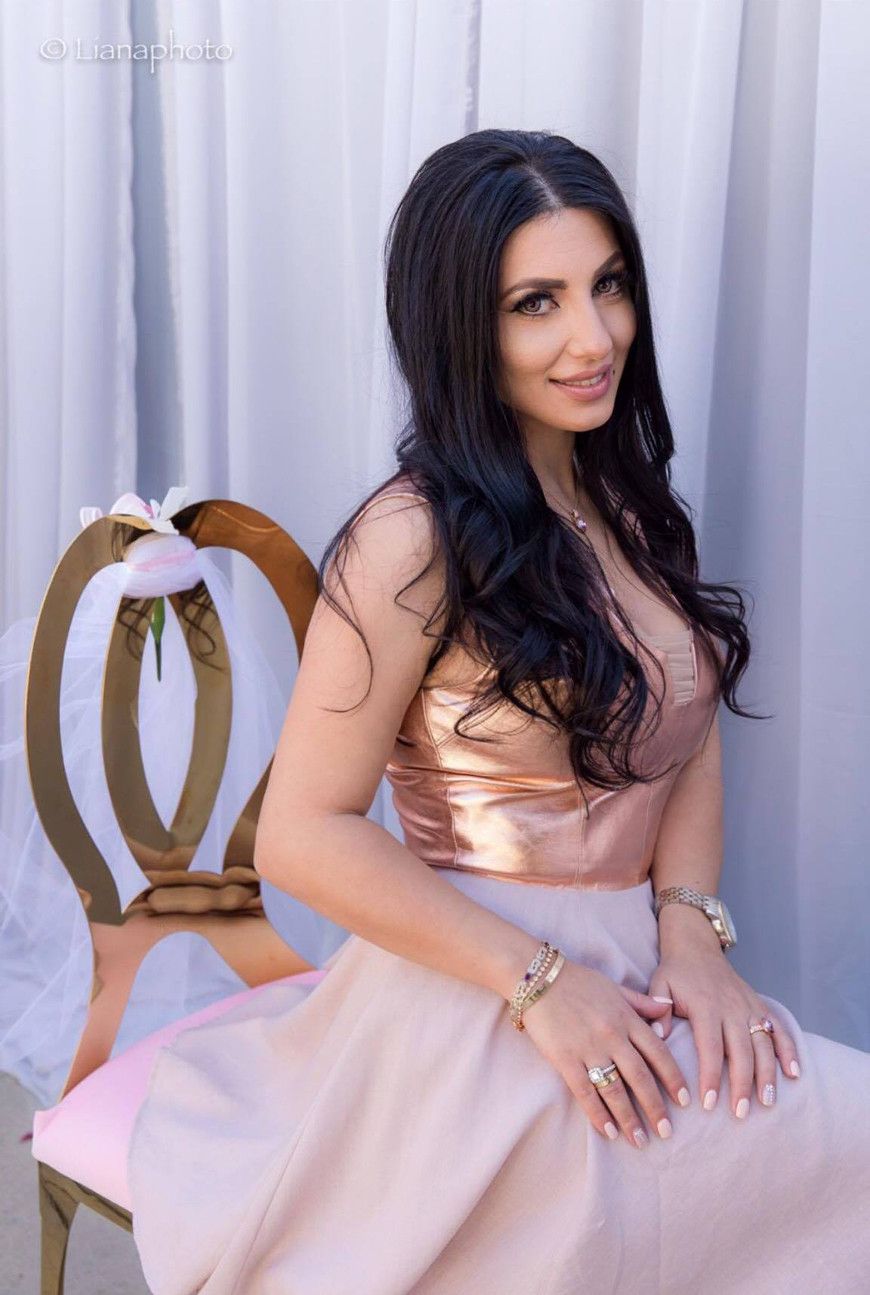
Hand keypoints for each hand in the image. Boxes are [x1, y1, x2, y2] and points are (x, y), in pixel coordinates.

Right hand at [519, 958, 692, 1148]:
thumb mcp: (616, 988)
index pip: (658, 1053)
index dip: (673, 1079)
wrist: (539, 978)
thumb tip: (669, 1008)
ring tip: (640, 1140)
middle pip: (640, 1077)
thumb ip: (643, 1002)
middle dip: (655, 1107)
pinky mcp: (565, 1059)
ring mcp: (589, 1048)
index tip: (684, 1101)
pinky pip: (585, 1092)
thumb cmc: (579, 982)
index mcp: (627, 1018)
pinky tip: (608, 1132)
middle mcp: (612, 1035)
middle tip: (666, 1132)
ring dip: (629, 1118)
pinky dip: (598, 1114)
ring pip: (615, 1090)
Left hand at [647, 937, 801, 1116]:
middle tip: (741, 1113)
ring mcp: (749, 1007)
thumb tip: (658, 1037)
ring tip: (767, 1102)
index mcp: (706, 1006)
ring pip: (763, 1044)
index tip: (708, 1103)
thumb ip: (657, 1010)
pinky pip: (778, 1029)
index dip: (710, 1076)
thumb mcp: (659, 985)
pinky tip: (793, 1073)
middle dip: (742, 1084)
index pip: (710, 1046)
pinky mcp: (760, 1006)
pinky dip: (789, 1050)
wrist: (696, 946)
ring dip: (767, 1074)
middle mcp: (731, 1008)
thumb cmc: (676, 972)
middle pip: (741, 1051)